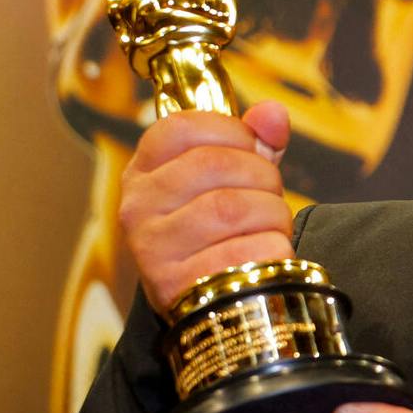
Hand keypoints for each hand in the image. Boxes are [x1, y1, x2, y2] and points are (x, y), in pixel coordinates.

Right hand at [119, 101, 293, 309]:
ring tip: (272, 226)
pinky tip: (267, 253)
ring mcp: (153, 246)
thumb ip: (253, 143)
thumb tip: (273, 113)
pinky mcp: (177, 284)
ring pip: (233, 208)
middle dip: (263, 177)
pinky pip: (244, 253)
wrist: (202, 299)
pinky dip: (272, 249)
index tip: (253, 149)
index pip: (182, 126)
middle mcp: (139, 205)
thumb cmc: (216, 230)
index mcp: (145, 170)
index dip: (232, 131)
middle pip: (216, 165)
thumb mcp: (229, 179)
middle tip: (270, 195)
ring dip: (273, 215)